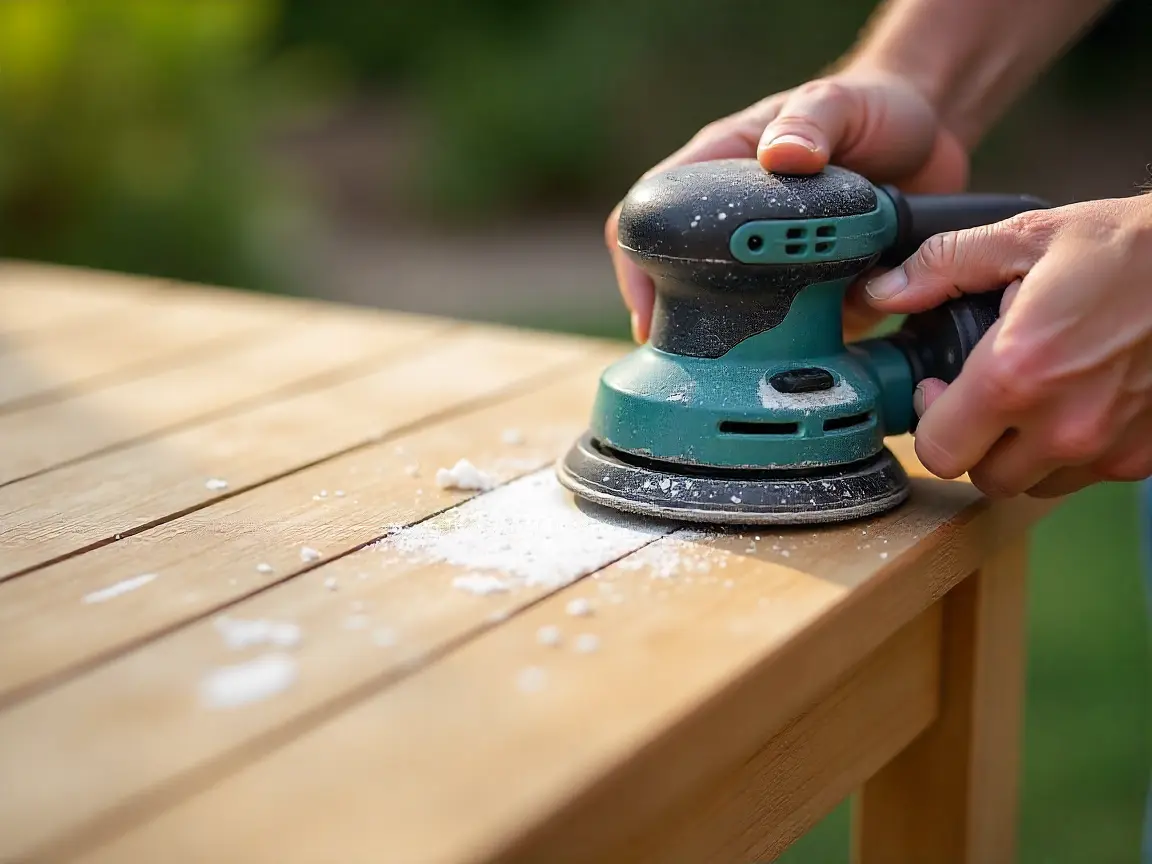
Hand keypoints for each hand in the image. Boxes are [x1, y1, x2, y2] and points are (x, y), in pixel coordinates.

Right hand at [606, 67, 969, 342]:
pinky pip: (804, 335)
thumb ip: (812, 121)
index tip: (648, 310)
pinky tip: (836, 335)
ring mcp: (774, 266)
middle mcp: (738, 225)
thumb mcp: (840, 103)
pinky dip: (816, 346)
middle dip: (689, 326)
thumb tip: (783, 155)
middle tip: (705, 356)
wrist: (931, 141)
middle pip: (683, 285)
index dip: (636, 266)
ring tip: (779, 348)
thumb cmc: (872, 107)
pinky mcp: (815, 295)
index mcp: (721, 171)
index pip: (651, 215)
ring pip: (744, 321)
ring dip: (758, 342)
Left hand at [864, 195, 1151, 496]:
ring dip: (1021, 453)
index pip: (938, 450)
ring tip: (1034, 397)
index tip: (940, 389)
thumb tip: (882, 291)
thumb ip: (942, 266)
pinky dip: (1073, 452)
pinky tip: (1079, 401)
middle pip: (982, 477)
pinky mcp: (1145, 456)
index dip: (929, 420)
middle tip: (982, 397)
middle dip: (971, 442)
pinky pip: (1086, 476)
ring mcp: (1109, 447)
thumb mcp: (1026, 237)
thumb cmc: (1130, 246)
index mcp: (1016, 374)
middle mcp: (1063, 424)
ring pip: (1034, 484)